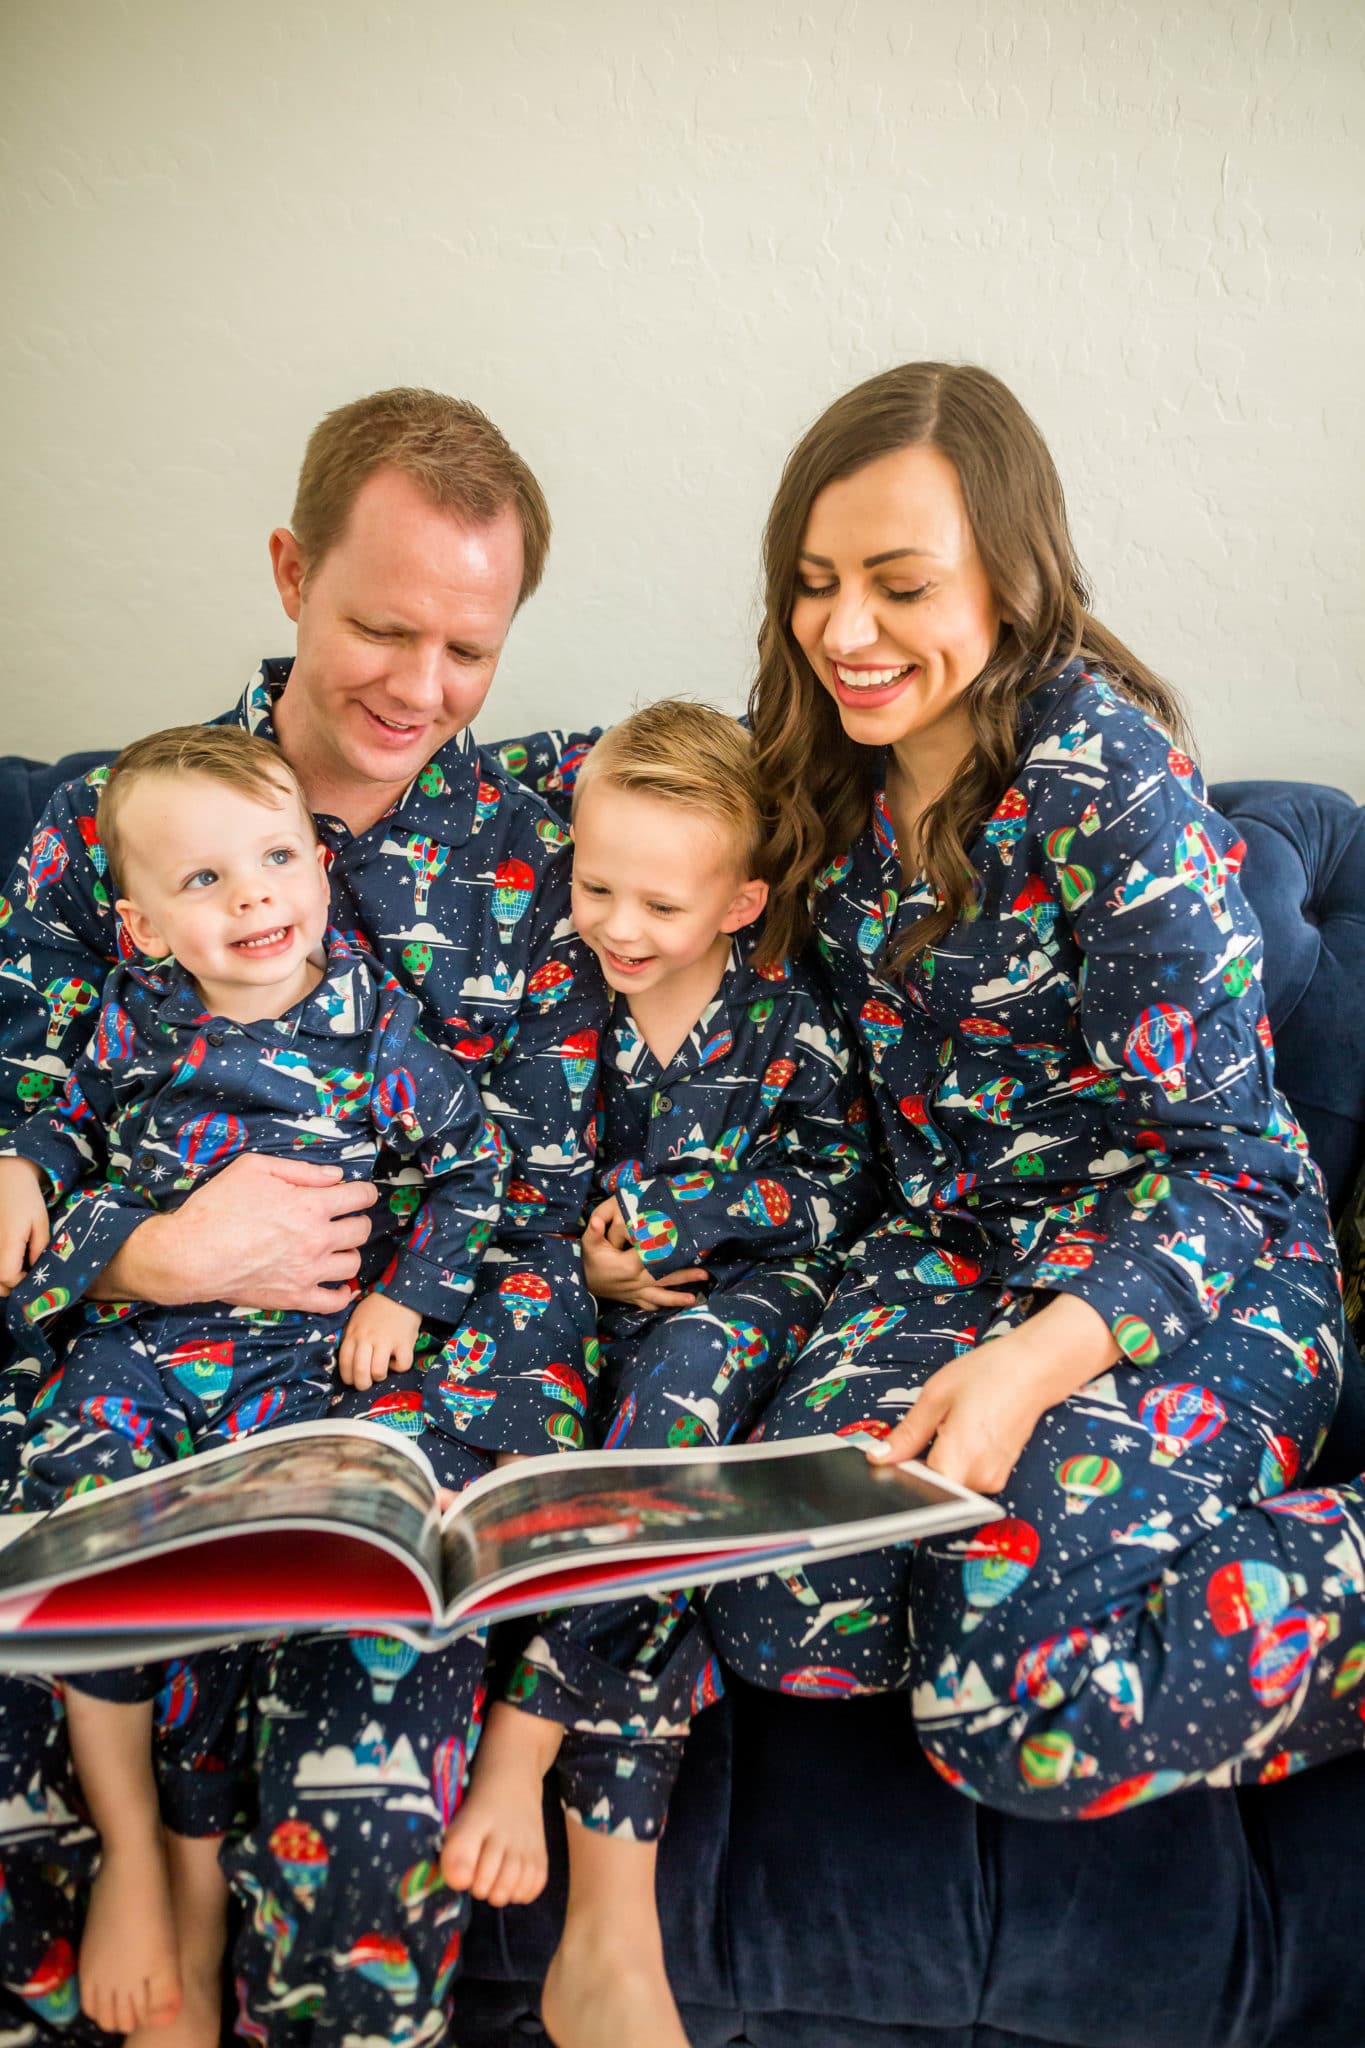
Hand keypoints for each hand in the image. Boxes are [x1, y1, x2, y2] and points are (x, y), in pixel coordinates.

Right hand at [0, 1157, 49, 1296]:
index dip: (23, 1283)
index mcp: (5, 1245)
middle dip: (12, 1285)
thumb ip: (40, 1248)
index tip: (35, 1276)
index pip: (9, 1279)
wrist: (5, 1176)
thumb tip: (36, 1270)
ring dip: (3, 1279)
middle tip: (28, 1275)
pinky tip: (10, 1258)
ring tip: (19, 1267)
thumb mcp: (40, 1222)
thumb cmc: (25, 1197)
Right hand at [92, 1153, 377, 1311]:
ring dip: (348, 1252)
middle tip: (343, 1218)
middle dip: (357, 1219)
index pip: (360, 1197)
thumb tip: (335, 1176)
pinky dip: (341, 1294)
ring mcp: (308, 1271)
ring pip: (353, 1264)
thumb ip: (300, 1170)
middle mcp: (317, 1239)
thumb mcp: (254, 1168)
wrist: (190, 1254)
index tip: (357, 1194)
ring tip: (334, 1248)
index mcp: (310, 1205)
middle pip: (362, 1229)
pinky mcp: (294, 1297)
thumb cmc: (216, 1206)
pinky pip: (334, 1302)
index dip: (364, 1192)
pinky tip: (335, 1283)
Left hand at [338, 1290, 422, 1389]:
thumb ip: (351, 1339)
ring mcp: (386, 1340)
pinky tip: (398, 1359)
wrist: (400, 1293)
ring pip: (378, 1372)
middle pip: (360, 1371)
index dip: (347, 1377)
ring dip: (379, 1377)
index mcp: (353, 1333)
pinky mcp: (405, 1342)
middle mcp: (367, 1338)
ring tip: (382, 1371)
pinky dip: (400, 1367)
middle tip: (367, 1384)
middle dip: (362, 1384)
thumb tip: (349, 1363)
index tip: (352, 1380)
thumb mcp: (356, 1320)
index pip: (344, 1363)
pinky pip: (402, 1365)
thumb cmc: (376, 1309)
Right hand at [582, 1196, 707, 1311]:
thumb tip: (596, 1221)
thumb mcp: (589, 1244)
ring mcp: (636, 1292)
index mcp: (628, 1266)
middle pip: (664, 1277)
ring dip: (678, 1297)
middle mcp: (635, 1281)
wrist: (582, 1284)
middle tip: (705, 1274)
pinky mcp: (634, 1300)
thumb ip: (594, 1231)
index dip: (667, 1250)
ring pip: (660, 1295)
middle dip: (685, 1276)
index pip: (652, 1257)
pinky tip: (677, 1307)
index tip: (685, 1245)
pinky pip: (650, 1305)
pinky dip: (664, 1306)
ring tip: (695, 1299)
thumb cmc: (589, 1261)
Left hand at [867, 1293, 1120, 1493]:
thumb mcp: (936, 1396)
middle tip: (923, 1431)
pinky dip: (955, 1461)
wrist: (1035, 1370)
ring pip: (948, 1481)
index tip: (888, 1459)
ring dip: (938, 1461)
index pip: (917, 1488)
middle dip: (918, 1466)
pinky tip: (960, 1434)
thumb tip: (879, 1458)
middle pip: (933, 1487)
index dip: (900, 1474)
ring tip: (949, 1427)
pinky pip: (965, 1477)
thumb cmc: (989, 1374)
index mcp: (959, 1458)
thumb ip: (907, 1434)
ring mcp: (992, 1480)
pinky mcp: (999, 1477)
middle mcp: (978, 1478)